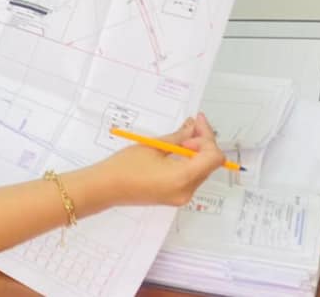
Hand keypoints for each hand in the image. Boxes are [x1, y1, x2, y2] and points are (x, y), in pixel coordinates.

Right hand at [100, 113, 224, 206]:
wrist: (107, 187)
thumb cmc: (125, 166)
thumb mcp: (154, 146)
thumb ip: (178, 137)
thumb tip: (193, 128)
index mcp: (182, 178)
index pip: (213, 157)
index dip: (207, 137)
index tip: (197, 123)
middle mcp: (187, 191)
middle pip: (209, 164)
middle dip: (202, 142)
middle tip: (190, 126)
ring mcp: (182, 197)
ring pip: (202, 170)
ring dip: (196, 152)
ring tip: (180, 137)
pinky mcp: (175, 197)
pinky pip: (191, 177)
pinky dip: (189, 162)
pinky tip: (176, 151)